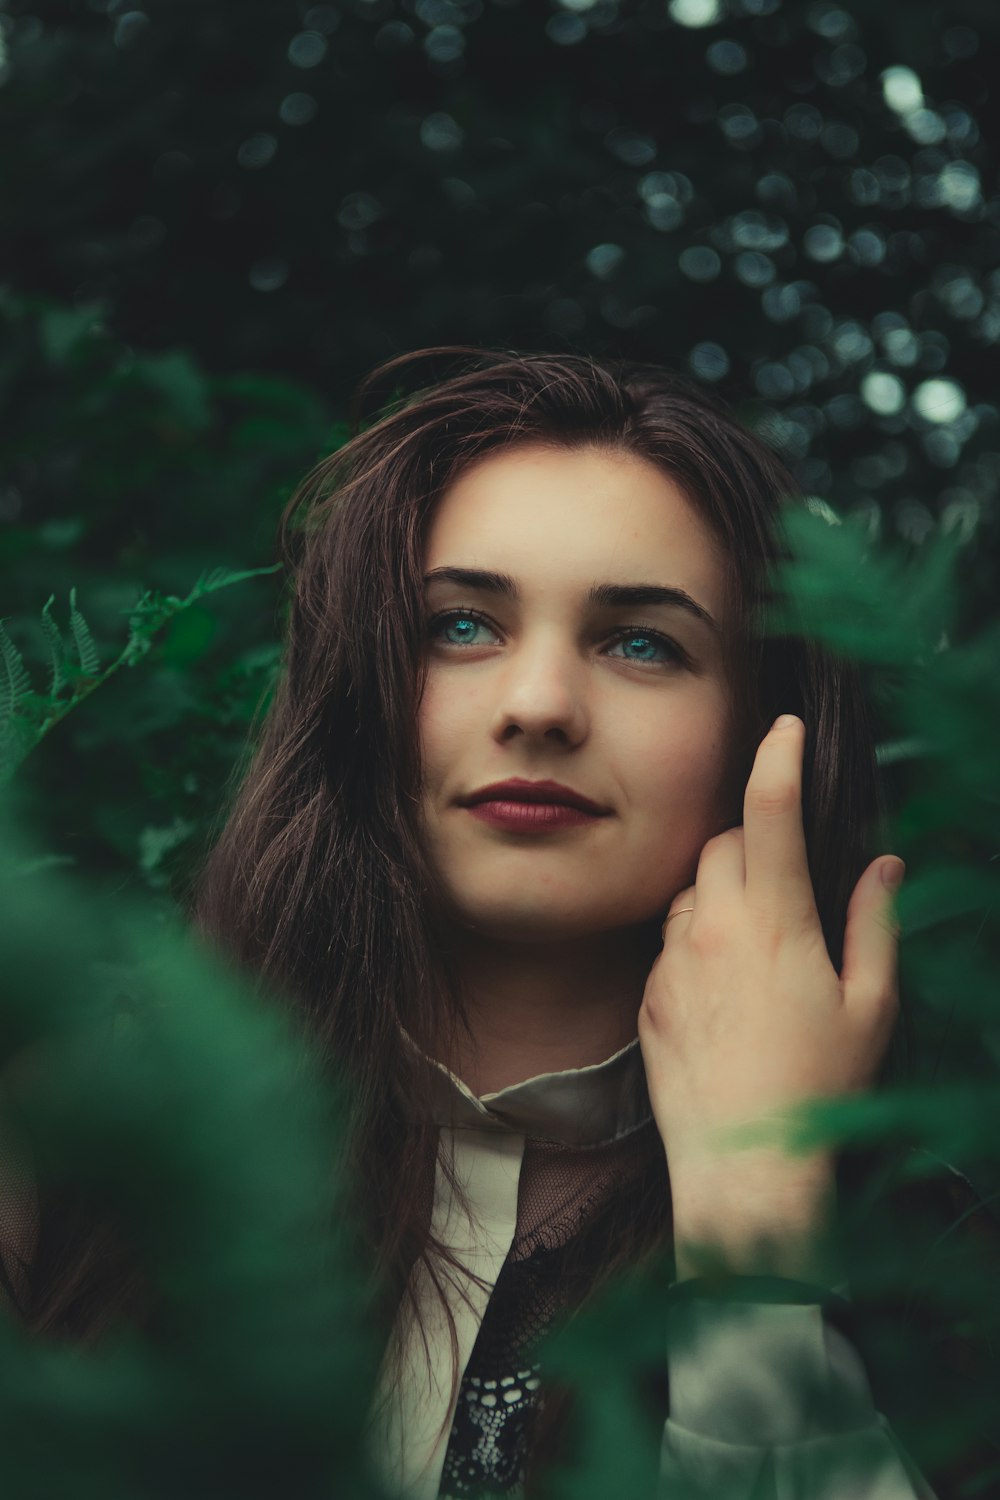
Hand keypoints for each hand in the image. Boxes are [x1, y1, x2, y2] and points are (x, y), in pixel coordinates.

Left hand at [638, 715, 902, 1265]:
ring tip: (759, 940)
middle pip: (721, 841)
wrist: (744, 1166)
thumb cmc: (821, 1088)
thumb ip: (874, 924)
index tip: (783, 728)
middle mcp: (714, 927)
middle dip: (752, 838)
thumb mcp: (871, 1007)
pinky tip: (725, 985)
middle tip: (787, 872)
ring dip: (721, 889)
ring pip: (690, 888)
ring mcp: (672, 961)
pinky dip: (695, 938)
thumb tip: (883, 864)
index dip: (777, 756)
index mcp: (776, 922)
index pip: (770, 810)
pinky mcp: (647, 994)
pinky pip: (668, 940)